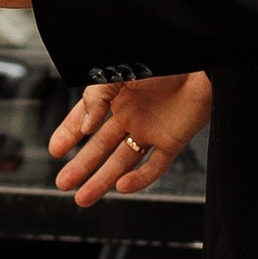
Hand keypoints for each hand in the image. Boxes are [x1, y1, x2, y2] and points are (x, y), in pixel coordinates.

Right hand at [50, 70, 211, 205]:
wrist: (202, 64)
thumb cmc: (162, 61)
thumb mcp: (118, 73)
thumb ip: (97, 99)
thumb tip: (83, 127)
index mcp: (116, 96)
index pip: (85, 119)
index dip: (69, 134)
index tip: (55, 151)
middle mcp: (131, 115)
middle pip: (101, 148)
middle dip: (81, 167)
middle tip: (63, 184)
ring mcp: (150, 130)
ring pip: (122, 161)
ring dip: (103, 180)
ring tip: (83, 197)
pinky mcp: (172, 141)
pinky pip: (155, 166)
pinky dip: (139, 179)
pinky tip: (122, 186)